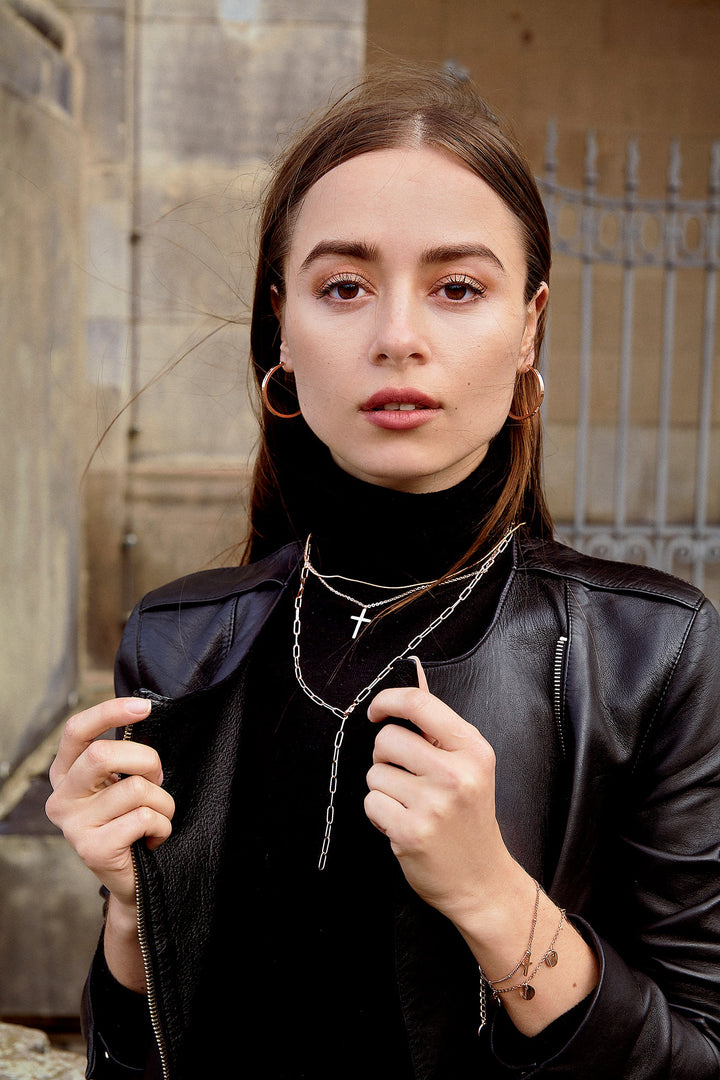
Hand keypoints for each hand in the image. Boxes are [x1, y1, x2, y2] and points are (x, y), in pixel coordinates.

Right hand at [46, 697, 174, 909]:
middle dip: (147, 760)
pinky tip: (153, 839)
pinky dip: (162, 826)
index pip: (77, 730)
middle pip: (103, 755)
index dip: (110, 712)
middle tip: (157, 779)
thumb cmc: (129, 820)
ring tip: (156, 818)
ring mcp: (73, 825)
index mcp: (66, 773)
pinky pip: (144, 819)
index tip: (144, 706)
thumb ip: (121, 756)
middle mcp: (62, 797)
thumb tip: (142, 712)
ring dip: (162, 802)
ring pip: (135, 789)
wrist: (132, 879)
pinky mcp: (92, 849)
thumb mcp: (119, 783)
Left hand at [364, 661, 513, 924]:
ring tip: (410, 806)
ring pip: (374, 774)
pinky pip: (370, 803)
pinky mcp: (411, 832)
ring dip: (383, 789)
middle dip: (385, 758)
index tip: (376, 713)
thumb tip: (411, 675)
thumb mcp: (467, 764)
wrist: (482, 879)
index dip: (388, 701)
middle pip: (387, 740)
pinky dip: (379, 814)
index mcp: (473, 750)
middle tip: (406, 778)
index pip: (419, 705)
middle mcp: (456, 774)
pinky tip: (402, 824)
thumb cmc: (469, 817)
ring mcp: (434, 805)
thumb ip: (436, 724)